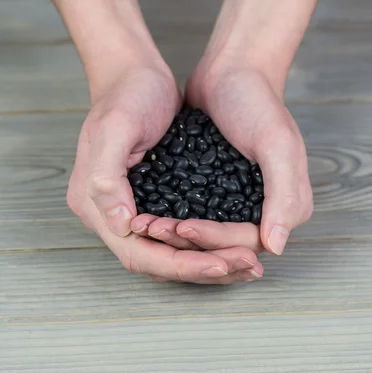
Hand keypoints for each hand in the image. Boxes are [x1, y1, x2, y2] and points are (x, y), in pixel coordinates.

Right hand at [68, 66, 261, 283]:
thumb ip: (106, 178)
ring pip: (171, 257)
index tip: (219, 265)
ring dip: (209, 265)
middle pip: (158, 264)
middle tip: (247, 266)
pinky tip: (234, 249)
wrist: (135, 76)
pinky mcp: (155, 207)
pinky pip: (181, 240)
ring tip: (248, 264)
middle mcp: (113, 220)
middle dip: (202, 270)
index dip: (180, 264)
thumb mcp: (113, 129)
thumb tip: (121, 225)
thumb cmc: (125, 96)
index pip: (139, 255)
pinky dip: (207, 248)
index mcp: (95, 208)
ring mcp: (133, 215)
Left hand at [138, 0, 314, 257]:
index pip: (246, 242)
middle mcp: (264, 214)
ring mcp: (238, 206)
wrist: (233, 72)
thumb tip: (275, 247)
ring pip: (206, 237)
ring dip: (175, 236)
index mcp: (287, 210)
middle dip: (188, 242)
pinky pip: (195, 218)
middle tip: (153, 229)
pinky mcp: (215, 196)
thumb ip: (283, 196)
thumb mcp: (278, 146)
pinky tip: (148, 216)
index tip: (182, 227)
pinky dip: (172, 220)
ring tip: (146, 225)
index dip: (213, 241)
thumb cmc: (258, 103)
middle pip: (224, 246)